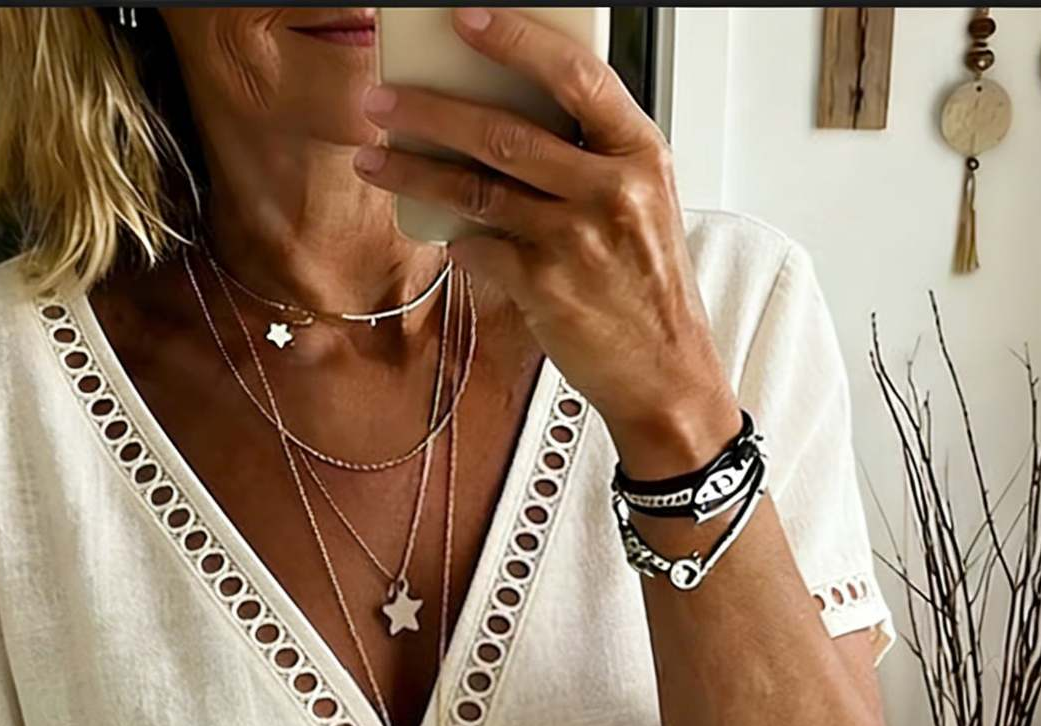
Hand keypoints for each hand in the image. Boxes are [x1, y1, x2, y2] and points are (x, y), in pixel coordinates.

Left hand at [354, 6, 742, 475]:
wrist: (667, 373)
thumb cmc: (648, 285)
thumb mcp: (642, 203)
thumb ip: (589, 158)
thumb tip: (503, 118)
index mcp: (640, 153)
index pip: (576, 76)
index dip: (517, 41)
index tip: (466, 18)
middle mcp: (611, 191)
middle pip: (506, 132)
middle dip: (431, 110)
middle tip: (382, 98)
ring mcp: (577, 241)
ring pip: (477, 190)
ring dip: (415, 171)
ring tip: (373, 157)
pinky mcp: (546, 288)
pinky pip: (479, 250)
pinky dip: (454, 238)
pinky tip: (438, 231)